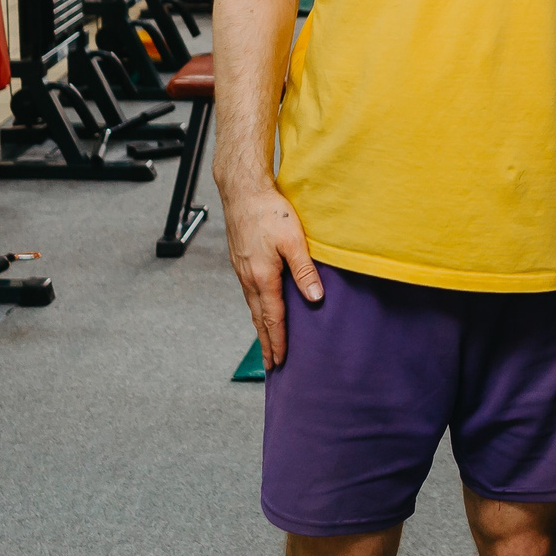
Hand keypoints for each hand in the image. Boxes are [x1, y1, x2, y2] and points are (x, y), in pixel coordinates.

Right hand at [221, 180, 321, 367]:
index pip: (273, 318)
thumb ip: (304, 270)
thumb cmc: (269, 212)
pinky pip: (248, 293)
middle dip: (266, 342)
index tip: (281, 361)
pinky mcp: (240, 261)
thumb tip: (315, 298)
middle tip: (271, 364)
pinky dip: (255, 308)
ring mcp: (242, 270)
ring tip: (266, 342)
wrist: (242, 191)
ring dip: (260, 327)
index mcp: (262, 277)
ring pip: (252, 306)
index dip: (278, 341)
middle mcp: (249, 278)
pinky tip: (260, 308)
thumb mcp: (294, 241)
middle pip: (258, 318)